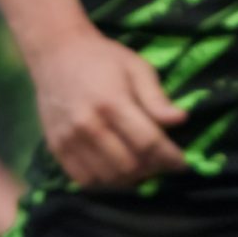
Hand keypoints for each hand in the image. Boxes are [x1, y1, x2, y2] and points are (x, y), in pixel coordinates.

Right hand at [28, 30, 186, 187]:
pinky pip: (85, 180)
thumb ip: (156, 98)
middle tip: (160, 163)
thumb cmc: (102, 59)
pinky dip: (105, 182)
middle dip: (152, 169)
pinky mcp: (57, 149)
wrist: (56, 54)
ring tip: (140, 167)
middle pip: (129, 166)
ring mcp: (70, 140)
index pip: (147, 142)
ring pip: (108, 178)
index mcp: (111, 102)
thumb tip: (180, 120)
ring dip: (130, 179)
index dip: (169, 157)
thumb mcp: (136, 68)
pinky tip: (116, 169)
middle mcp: (88, 125)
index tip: (181, 163)